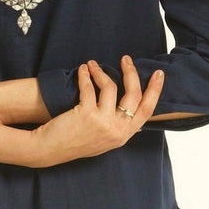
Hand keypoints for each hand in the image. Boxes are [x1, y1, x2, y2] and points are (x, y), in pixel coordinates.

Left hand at [33, 56, 163, 166]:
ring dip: (101, 72)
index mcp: (123, 136)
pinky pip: (90, 87)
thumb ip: (119, 127)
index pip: (146, 111)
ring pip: (111, 87)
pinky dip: (85, 75)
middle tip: (126, 59)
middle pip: (134, 95)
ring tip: (93, 65)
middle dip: (132, 73)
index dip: (155, 91)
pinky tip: (83, 70)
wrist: (50, 149)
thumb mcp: (104, 140)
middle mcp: (117, 130)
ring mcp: (103, 123)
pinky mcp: (88, 114)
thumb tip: (133, 112)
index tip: (158, 74)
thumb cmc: (75, 142)